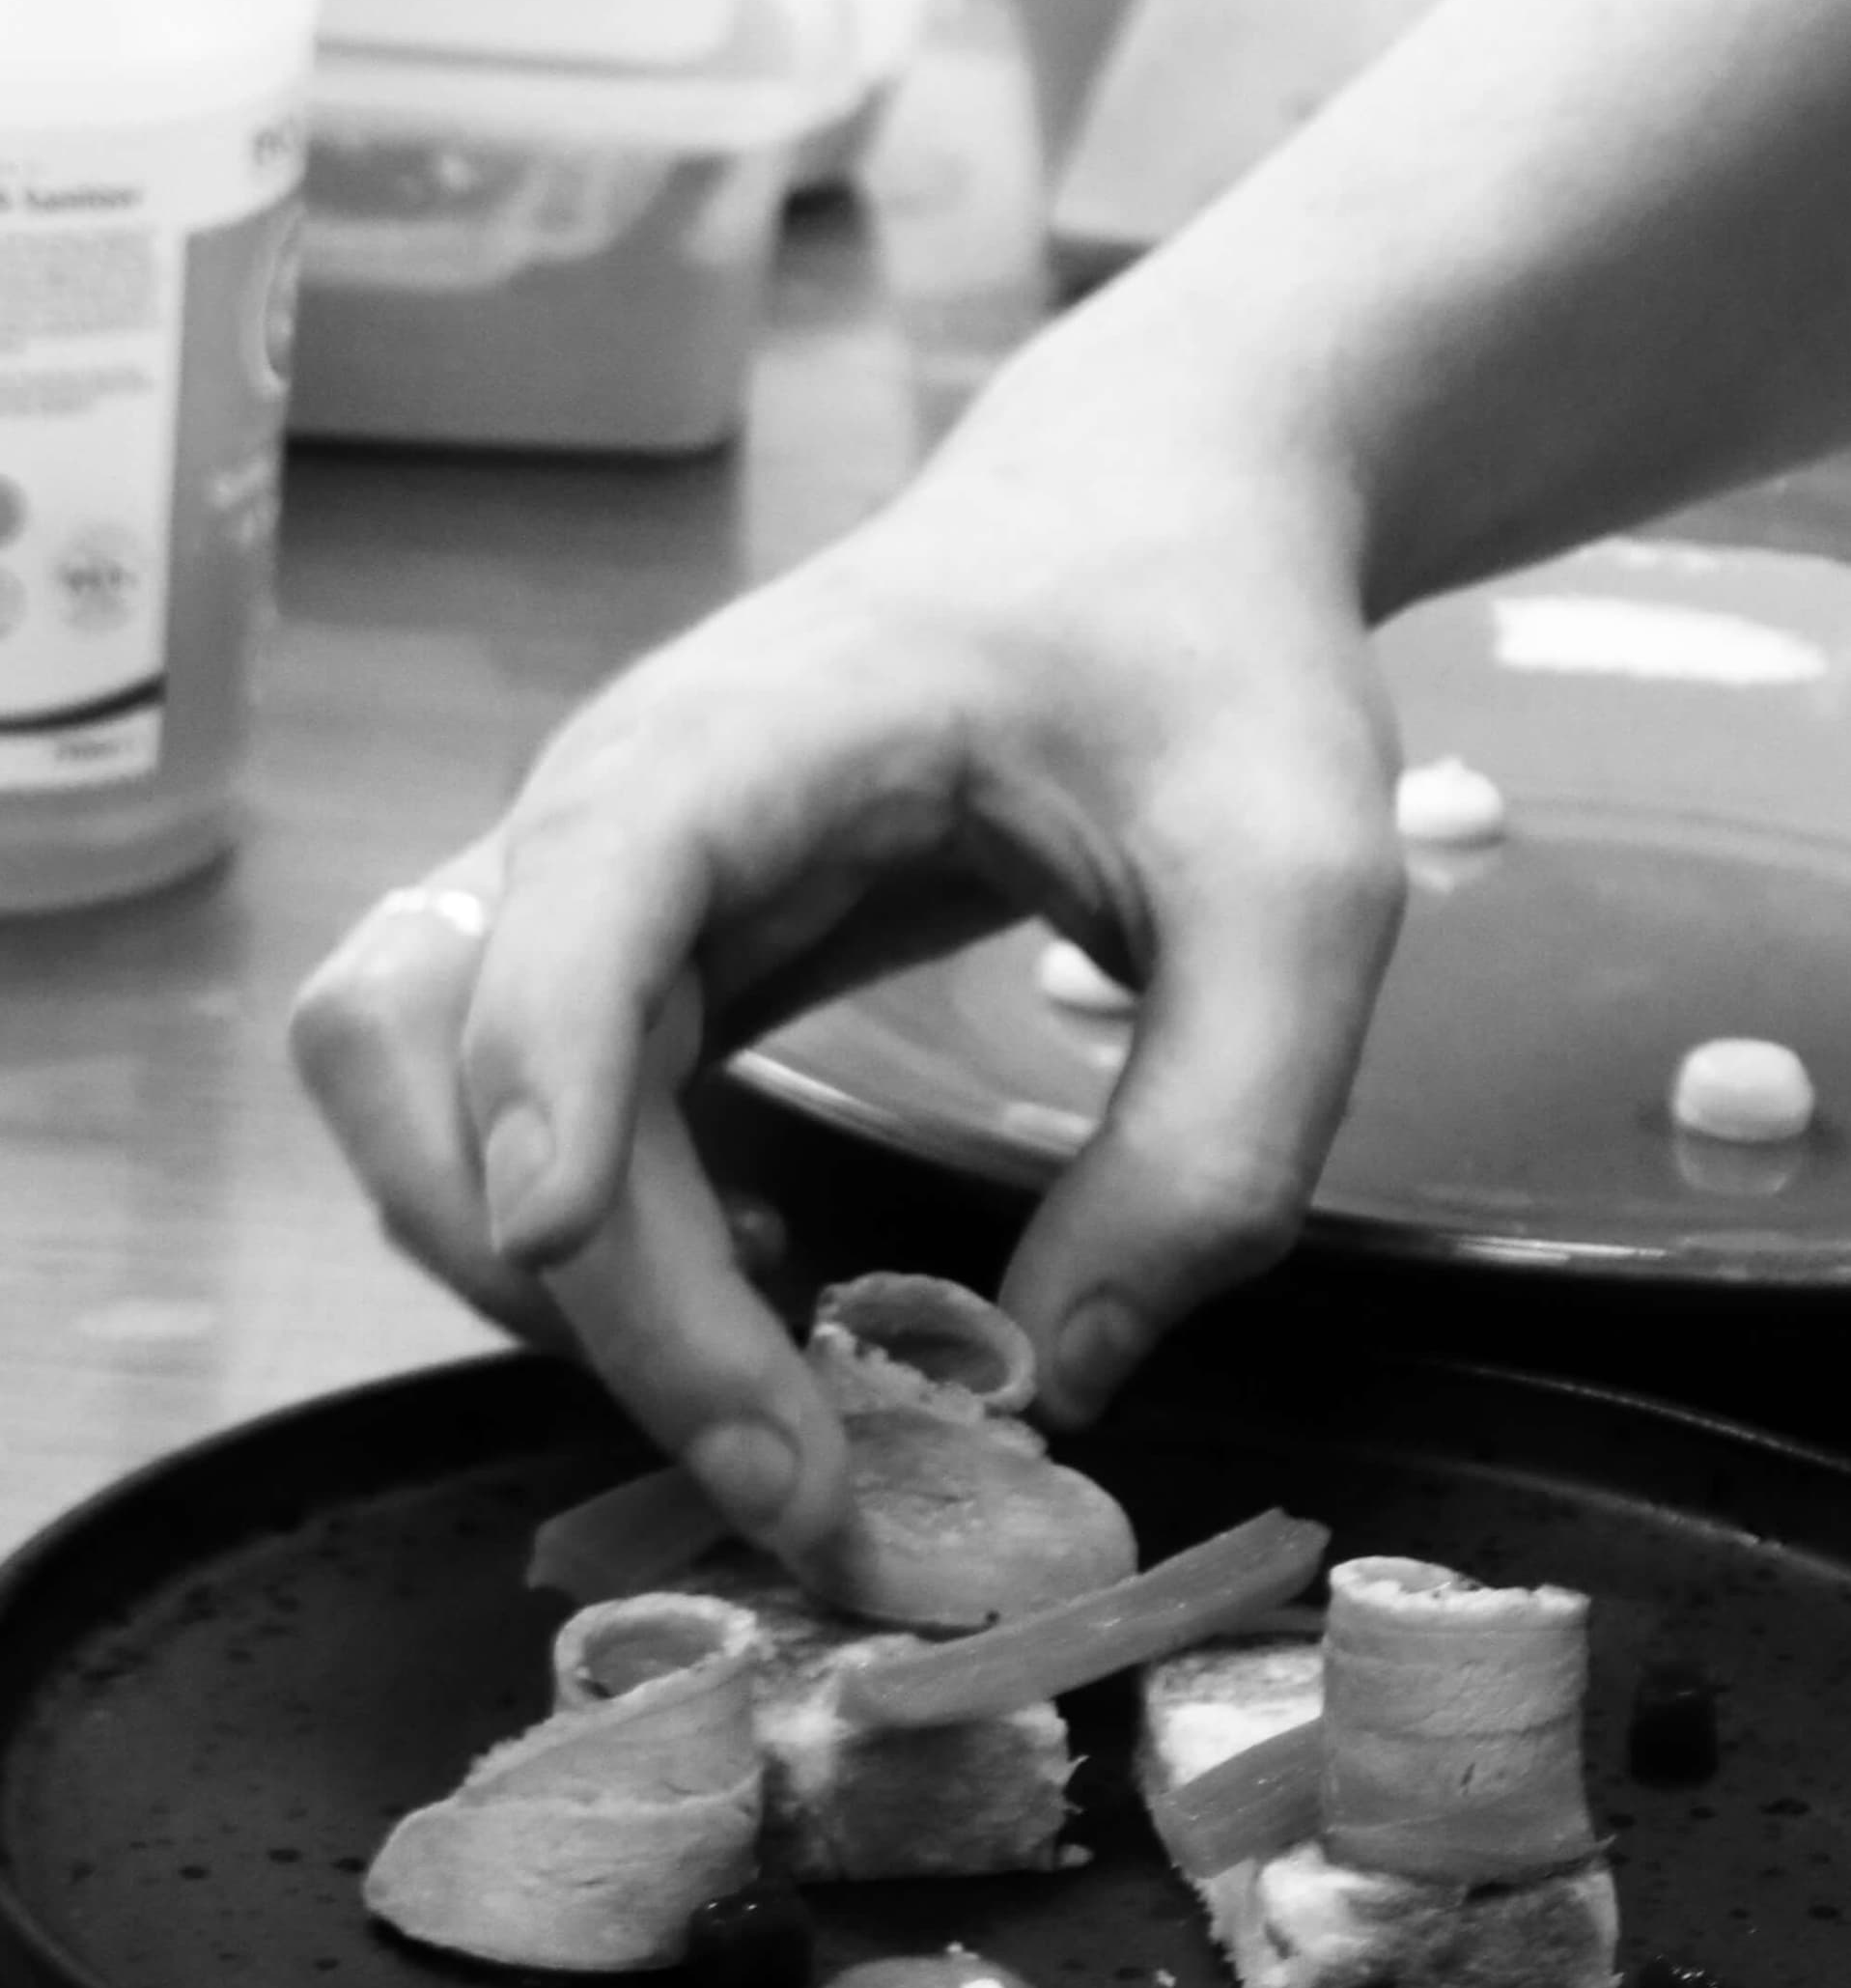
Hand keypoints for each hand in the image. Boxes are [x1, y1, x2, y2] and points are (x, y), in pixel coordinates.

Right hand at [289, 270, 1408, 1570]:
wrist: (1153, 516)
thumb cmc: (1211, 659)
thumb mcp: (1300, 878)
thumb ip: (1221, 1132)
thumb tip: (1052, 1381)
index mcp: (749, 737)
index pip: (578, 900)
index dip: (543, 1076)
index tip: (567, 1242)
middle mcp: (612, 802)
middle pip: (442, 1054)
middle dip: (583, 1286)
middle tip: (792, 1471)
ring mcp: (589, 875)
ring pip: (414, 1102)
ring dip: (541, 1283)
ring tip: (767, 1389)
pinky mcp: (618, 946)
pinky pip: (503, 1115)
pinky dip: (580, 1239)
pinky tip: (762, 1264)